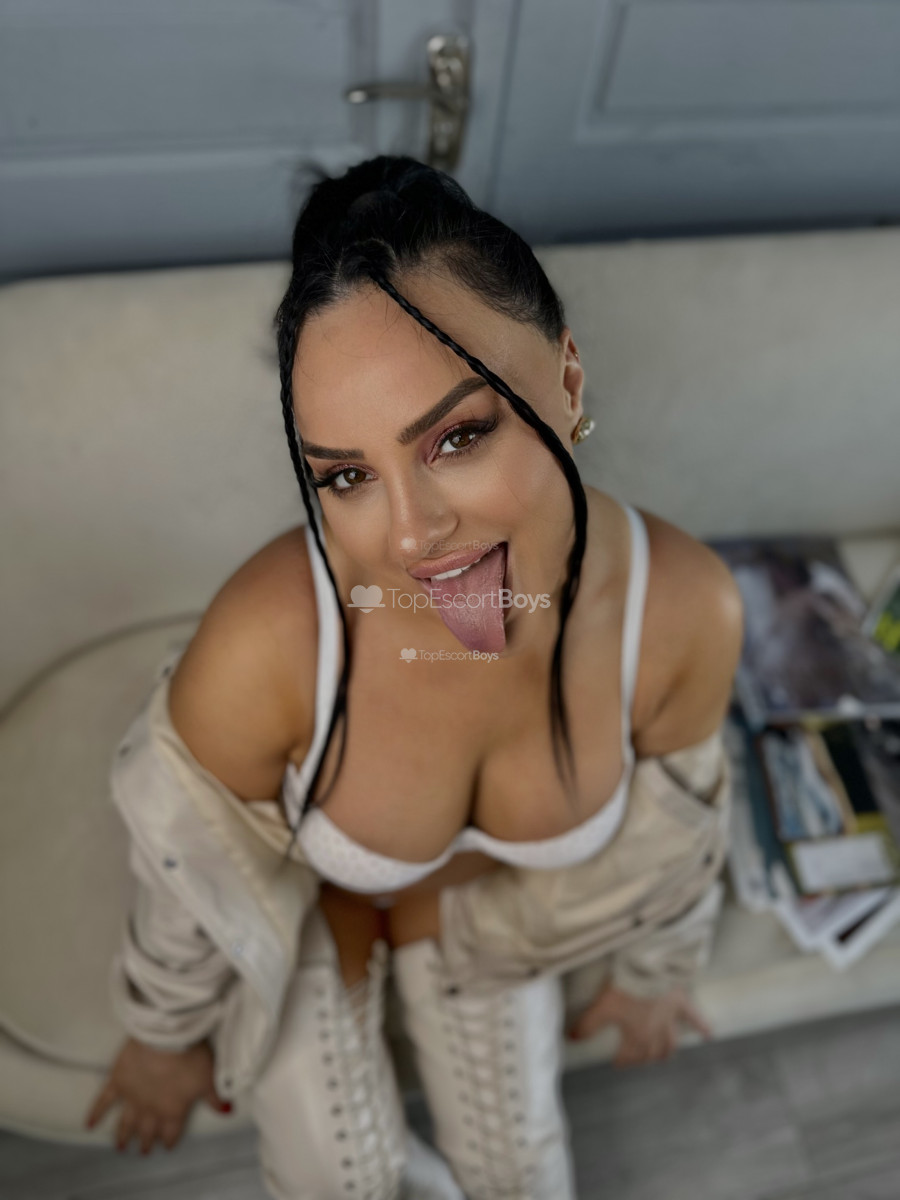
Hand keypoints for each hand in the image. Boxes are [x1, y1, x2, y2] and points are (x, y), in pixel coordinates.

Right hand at [84, 1036, 230, 1152]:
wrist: (165, 1036)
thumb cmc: (191, 1056)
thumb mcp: (209, 1077)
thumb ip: (216, 1097)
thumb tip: (228, 1112)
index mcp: (172, 1110)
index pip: (171, 1132)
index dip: (169, 1140)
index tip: (166, 1147)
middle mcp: (150, 1109)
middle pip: (147, 1130)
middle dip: (146, 1141)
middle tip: (143, 1151)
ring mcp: (131, 1096)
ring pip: (126, 1122)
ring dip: (123, 1135)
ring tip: (121, 1147)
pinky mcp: (117, 1081)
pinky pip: (103, 1101)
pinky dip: (95, 1113)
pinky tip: (89, 1124)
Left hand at [565, 982, 712, 1066]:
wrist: (651, 968)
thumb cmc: (627, 988)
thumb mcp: (603, 1006)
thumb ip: (588, 1024)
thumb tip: (571, 1039)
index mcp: (638, 1035)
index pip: (629, 1055)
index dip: (622, 1060)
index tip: (617, 1064)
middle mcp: (657, 1031)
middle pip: (651, 1052)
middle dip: (643, 1059)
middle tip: (636, 1060)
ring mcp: (671, 1017)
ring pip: (671, 1042)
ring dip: (667, 1050)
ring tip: (665, 1056)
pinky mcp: (682, 1001)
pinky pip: (695, 1016)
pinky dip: (702, 1026)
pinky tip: (709, 1035)